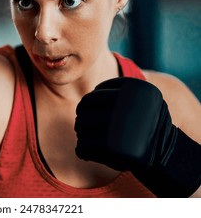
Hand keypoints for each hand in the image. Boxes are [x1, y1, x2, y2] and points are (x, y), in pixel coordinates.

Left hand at [74, 77, 200, 196]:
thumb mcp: (140, 99)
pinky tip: (87, 152)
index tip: (93, 113)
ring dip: (82, 133)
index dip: (90, 104)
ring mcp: (118, 124)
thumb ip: (118, 92)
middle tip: (85, 125)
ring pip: (81, 125)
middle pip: (85, 107)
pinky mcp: (111, 146)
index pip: (94, 95)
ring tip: (89, 139)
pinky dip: (82, 150)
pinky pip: (83, 145)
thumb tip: (90, 94)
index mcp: (133, 88)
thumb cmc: (144, 125)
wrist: (164, 156)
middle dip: (83, 117)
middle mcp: (125, 103)